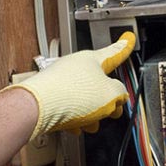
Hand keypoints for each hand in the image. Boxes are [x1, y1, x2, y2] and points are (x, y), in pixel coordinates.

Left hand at [5, 32, 134, 139]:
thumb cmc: (70, 95)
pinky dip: (73, 118)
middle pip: (98, 83)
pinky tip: (74, 126)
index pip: (114, 52)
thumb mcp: (111, 95)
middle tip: (111, 110)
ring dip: (90, 113)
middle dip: (106, 100)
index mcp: (92, 59)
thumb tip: (119, 96)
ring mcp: (60, 80)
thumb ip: (120, 93)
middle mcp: (75, 66)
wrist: (37, 109)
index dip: (124, 47)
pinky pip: (67, 107)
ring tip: (89, 123)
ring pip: (83, 98)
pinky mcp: (49, 95)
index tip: (128, 38)